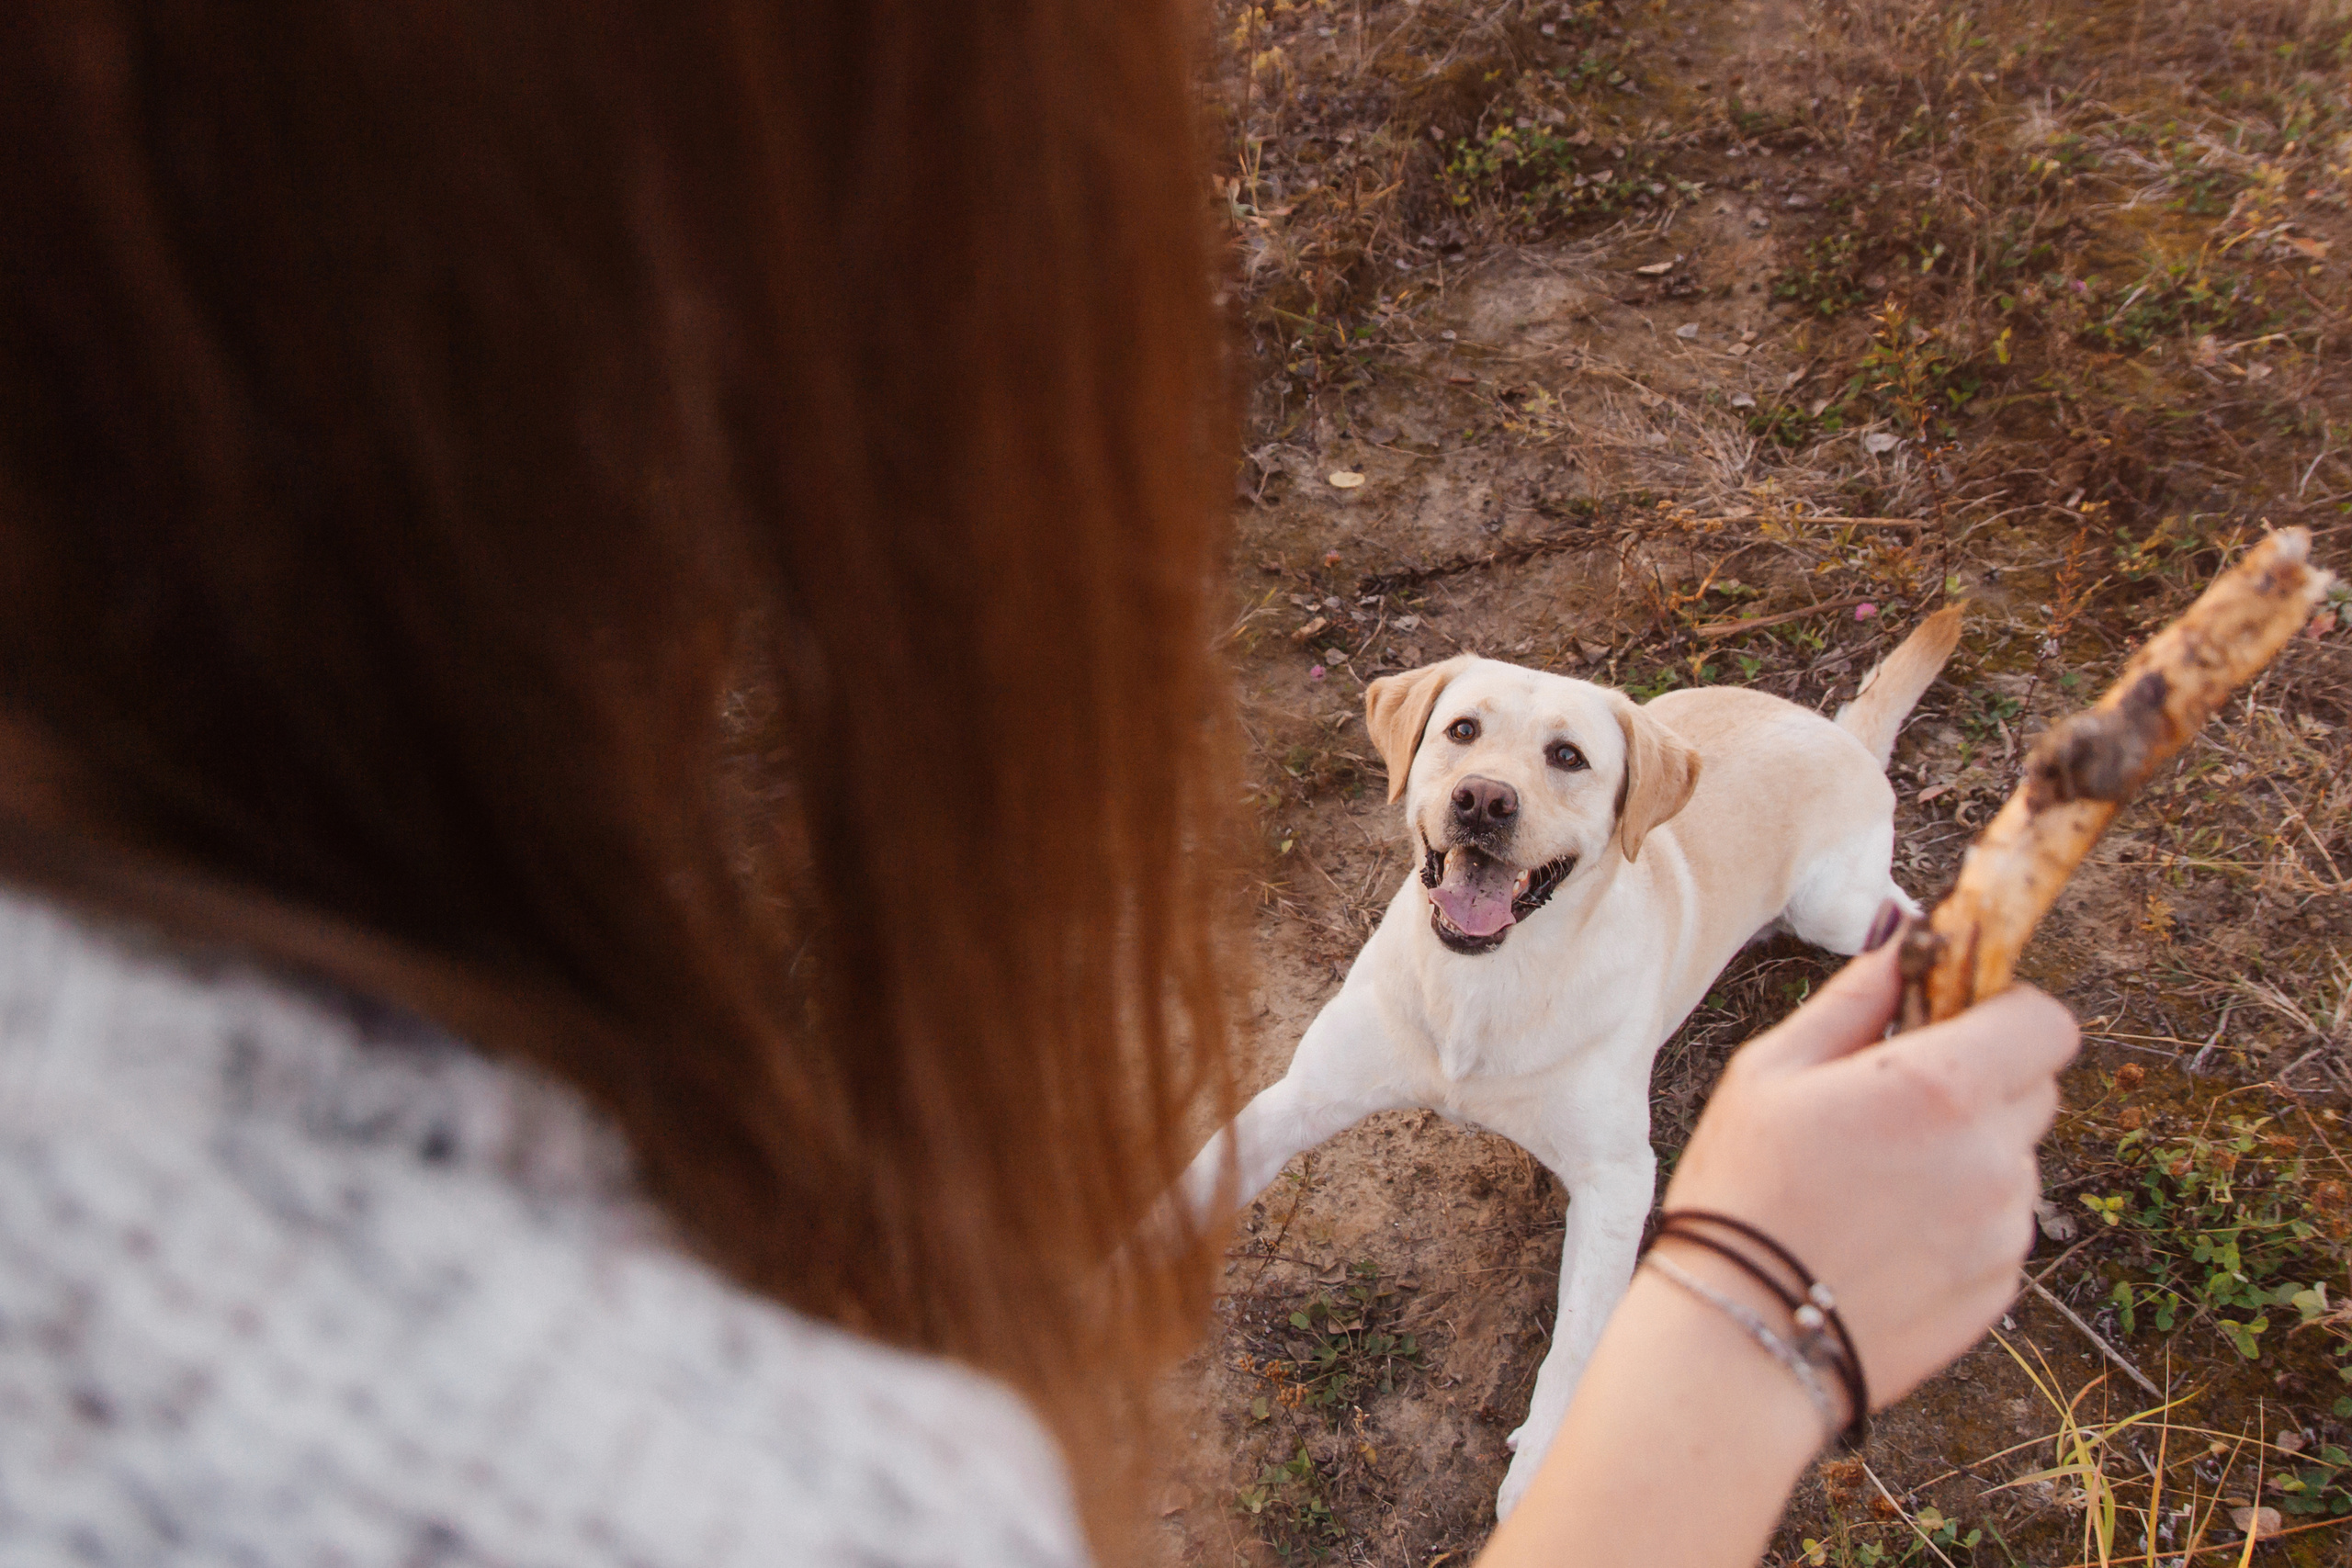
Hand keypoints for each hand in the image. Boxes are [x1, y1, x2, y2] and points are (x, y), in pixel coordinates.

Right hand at [1661, 938, 2078, 1409]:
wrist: (1744, 1339)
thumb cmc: (1743, 1193)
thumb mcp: (1771, 1071)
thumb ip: (1855, 998)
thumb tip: (1903, 937)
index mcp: (1940, 1087)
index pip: (2044, 1021)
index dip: (2004, 1012)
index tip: (1956, 1023)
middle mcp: (1992, 1157)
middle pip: (2038, 1087)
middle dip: (1984, 1080)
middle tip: (1900, 1105)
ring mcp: (2004, 1230)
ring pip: (2016, 1160)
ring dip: (1970, 1154)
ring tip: (1879, 1185)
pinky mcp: (2001, 1289)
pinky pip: (2002, 1227)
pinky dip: (1961, 1219)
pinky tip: (1886, 1236)